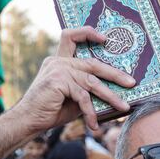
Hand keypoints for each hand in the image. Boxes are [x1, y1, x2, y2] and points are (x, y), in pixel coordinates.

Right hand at [0, 28, 134, 158]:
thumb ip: (86, 90)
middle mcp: (58, 62)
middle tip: (131, 82)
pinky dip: (91, 112)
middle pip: (93, 63)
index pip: (70, 36)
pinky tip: (94, 125)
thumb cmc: (50, 110)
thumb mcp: (72, 98)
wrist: (28, 121)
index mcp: (60, 61)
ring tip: (124, 107)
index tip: (105, 39)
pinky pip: (82, 96)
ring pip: (92, 81)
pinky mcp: (58, 82)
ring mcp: (58, 70)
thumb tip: (114, 94)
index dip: (88, 33)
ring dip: (110, 96)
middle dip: (115, 73)